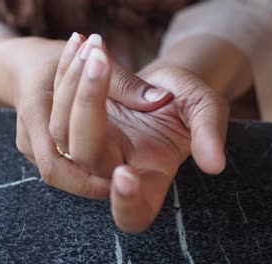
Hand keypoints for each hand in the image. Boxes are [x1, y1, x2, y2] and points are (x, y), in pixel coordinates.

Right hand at [0, 35, 172, 196]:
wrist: (21, 66)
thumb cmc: (52, 58)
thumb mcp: (85, 59)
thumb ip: (122, 81)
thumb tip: (161, 100)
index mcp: (34, 108)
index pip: (54, 154)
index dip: (84, 172)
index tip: (122, 174)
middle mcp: (29, 135)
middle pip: (56, 172)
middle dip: (89, 181)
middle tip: (126, 181)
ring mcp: (31, 146)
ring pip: (61, 171)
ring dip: (90, 172)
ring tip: (122, 173)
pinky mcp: (40, 150)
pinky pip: (62, 163)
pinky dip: (84, 163)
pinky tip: (108, 161)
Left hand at [49, 34, 228, 232]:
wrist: (164, 84)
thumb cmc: (188, 101)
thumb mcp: (205, 109)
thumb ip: (209, 134)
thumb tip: (214, 163)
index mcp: (152, 176)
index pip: (133, 213)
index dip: (126, 203)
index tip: (127, 174)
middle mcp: (114, 166)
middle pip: (85, 156)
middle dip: (88, 106)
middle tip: (100, 61)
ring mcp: (90, 144)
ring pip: (61, 129)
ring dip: (73, 84)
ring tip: (95, 48)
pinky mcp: (73, 122)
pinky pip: (56, 103)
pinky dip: (66, 71)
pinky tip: (80, 44)